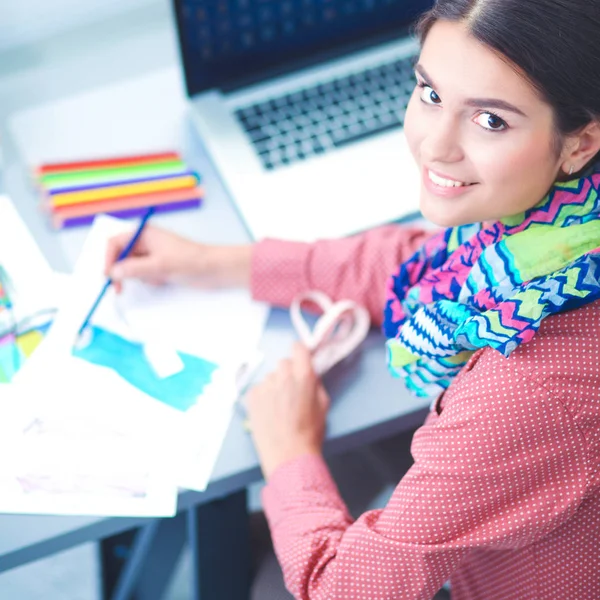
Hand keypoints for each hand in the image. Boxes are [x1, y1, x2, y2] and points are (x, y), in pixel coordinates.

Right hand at [104, 225, 252, 292]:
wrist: (215, 270)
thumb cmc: (191, 261)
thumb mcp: (160, 265)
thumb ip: (134, 268)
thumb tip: (113, 272)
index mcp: (145, 233)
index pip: (115, 243)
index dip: (108, 259)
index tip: (108, 276)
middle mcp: (146, 242)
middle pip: (120, 256)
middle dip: (121, 271)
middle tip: (119, 289)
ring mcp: (152, 255)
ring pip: (131, 268)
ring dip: (138, 277)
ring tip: (155, 279)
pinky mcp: (159, 267)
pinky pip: (143, 275)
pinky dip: (148, 281)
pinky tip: (162, 281)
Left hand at [247, 343, 329, 479]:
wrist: (288, 455)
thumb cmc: (310, 432)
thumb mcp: (324, 405)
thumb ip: (316, 383)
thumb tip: (309, 374)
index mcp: (303, 376)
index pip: (298, 348)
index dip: (300, 353)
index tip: (301, 361)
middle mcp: (282, 377)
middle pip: (284, 363)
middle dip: (288, 373)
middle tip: (291, 391)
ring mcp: (265, 386)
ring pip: (271, 377)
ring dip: (275, 386)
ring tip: (279, 408)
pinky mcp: (251, 397)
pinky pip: (259, 388)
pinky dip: (264, 396)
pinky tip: (269, 412)